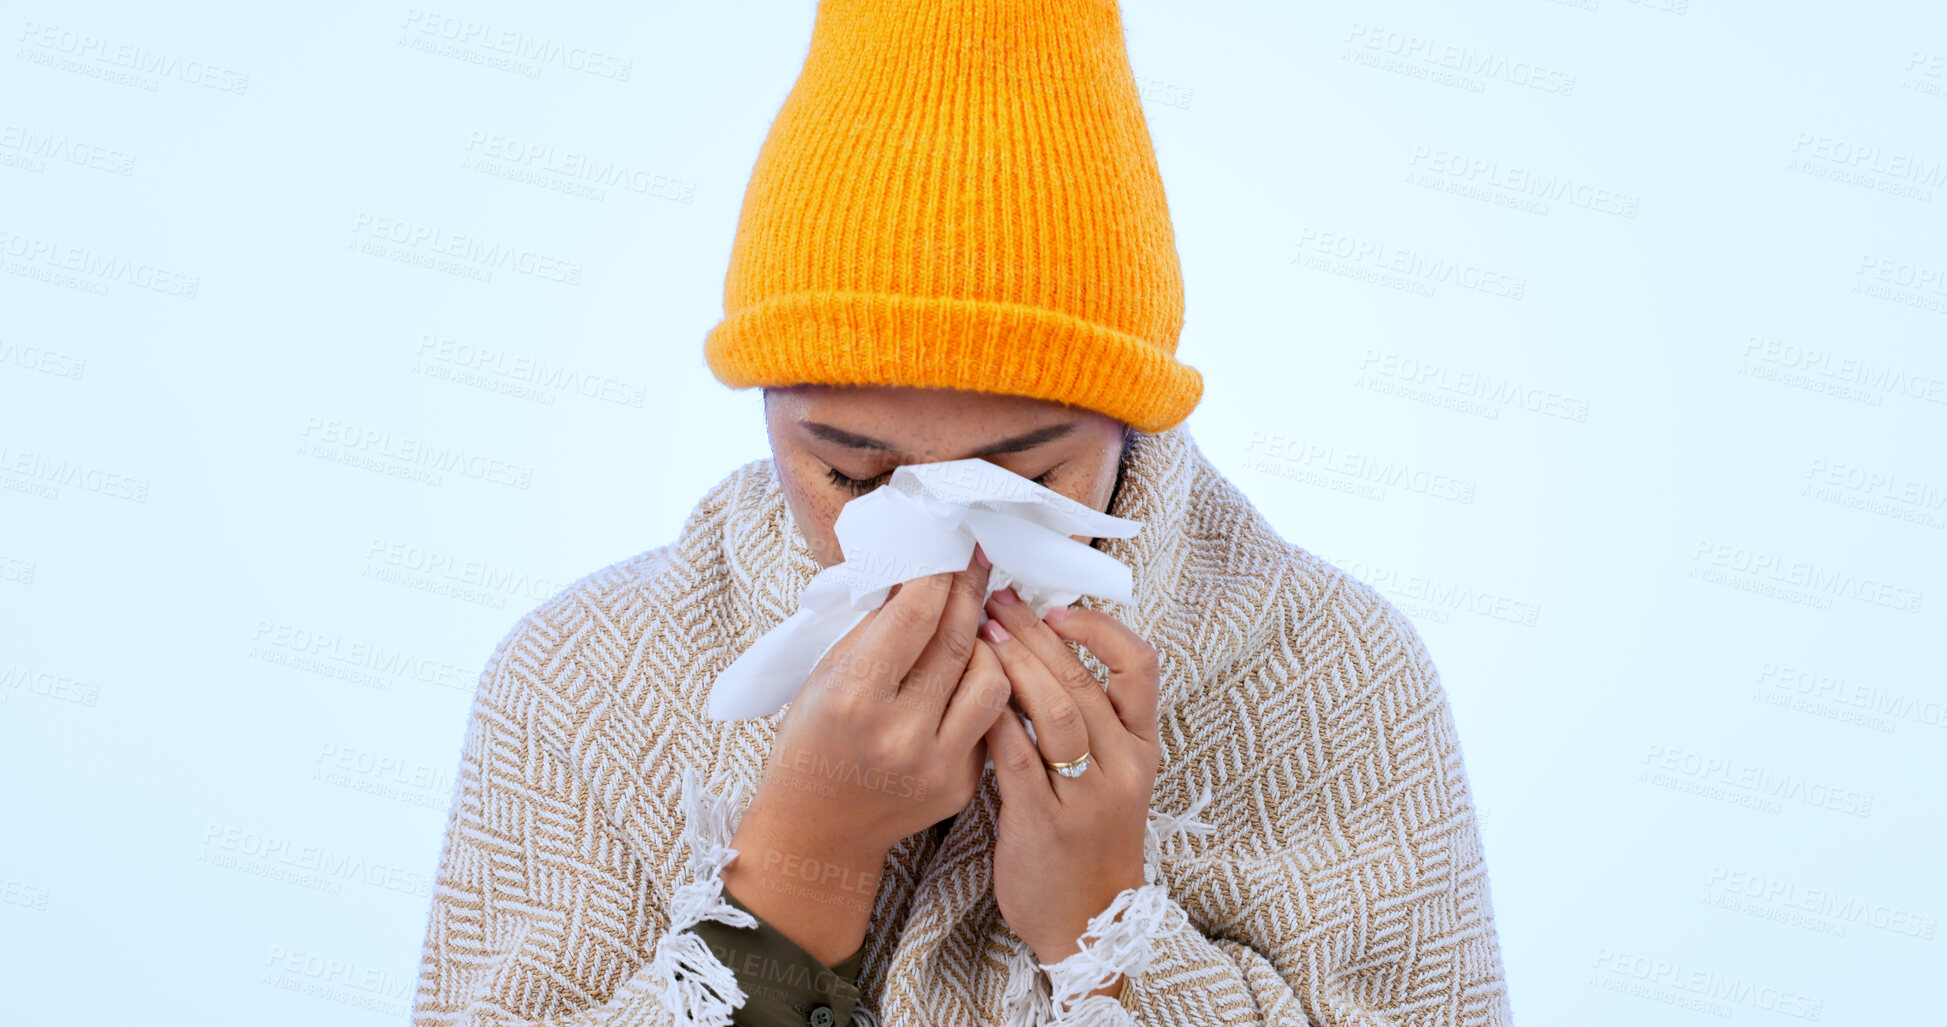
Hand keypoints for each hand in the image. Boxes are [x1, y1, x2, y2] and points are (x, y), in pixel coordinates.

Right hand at [723, 545, 1012, 963]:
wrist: (817, 829)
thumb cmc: (812, 741)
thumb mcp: (825, 676)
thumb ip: (875, 628)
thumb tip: (920, 575)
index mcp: (853, 697)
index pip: (915, 616)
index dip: (939, 575)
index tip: (951, 549)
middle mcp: (899, 732)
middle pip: (957, 640)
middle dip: (971, 592)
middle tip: (978, 561)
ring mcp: (937, 763)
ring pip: (992, 678)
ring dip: (987, 643)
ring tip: (973, 624)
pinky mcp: (962, 785)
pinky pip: (989, 719)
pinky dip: (982, 689)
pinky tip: (970, 672)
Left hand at [977, 588, 1162, 975]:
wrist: (1088, 921)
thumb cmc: (1088, 837)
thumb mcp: (1109, 775)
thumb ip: (1086, 719)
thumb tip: (1038, 647)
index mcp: (1141, 747)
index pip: (1141, 667)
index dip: (1100, 628)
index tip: (1057, 607)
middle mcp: (1123, 766)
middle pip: (1084, 681)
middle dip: (1035, 634)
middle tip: (997, 601)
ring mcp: (1088, 796)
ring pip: (1057, 713)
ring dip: (1016, 666)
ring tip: (982, 634)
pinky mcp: (1047, 822)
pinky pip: (1019, 757)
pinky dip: (995, 718)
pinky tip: (971, 694)